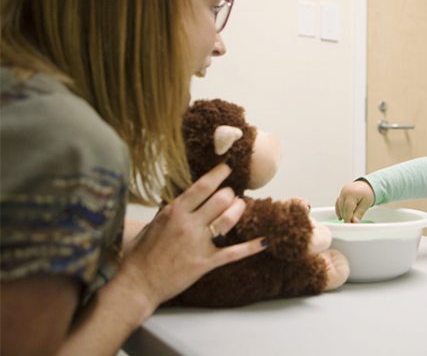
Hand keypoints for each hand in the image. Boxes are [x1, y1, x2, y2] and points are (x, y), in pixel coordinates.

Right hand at [118, 163, 267, 308]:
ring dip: (239, 209)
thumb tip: (188, 197)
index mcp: (174, 211)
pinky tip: (264, 241)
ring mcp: (198, 243)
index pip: (203, 186)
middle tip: (231, 194)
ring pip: (228, 219)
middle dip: (230, 194)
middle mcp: (188, 224)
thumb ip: (174, 210)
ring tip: (241, 205)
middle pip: (220, 199)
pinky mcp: (205, 262)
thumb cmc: (142, 253)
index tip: (227, 168)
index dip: (219, 174)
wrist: (137, 282)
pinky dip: (251, 247)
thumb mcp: (155, 223)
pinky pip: (233, 252)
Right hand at [335, 180, 373, 222]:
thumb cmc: (368, 193)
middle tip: (352, 223)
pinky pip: (338, 204)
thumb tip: (354, 222)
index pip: (347, 208)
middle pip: (342, 208)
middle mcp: (344, 192)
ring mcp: (341, 192)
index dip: (348, 218)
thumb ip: (359, 213)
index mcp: (351, 193)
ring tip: (349, 220)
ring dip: (343, 214)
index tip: (350, 224)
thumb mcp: (366, 204)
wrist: (366, 185)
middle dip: (346, 217)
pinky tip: (342, 216)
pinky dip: (339, 210)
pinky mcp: (340, 194)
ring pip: (339, 207)